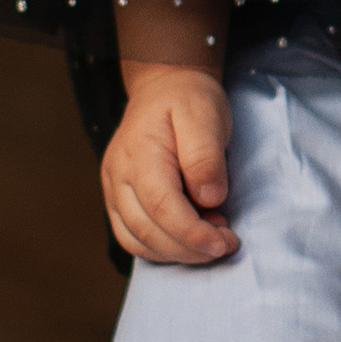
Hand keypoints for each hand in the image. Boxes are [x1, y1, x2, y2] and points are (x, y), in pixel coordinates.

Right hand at [103, 61, 236, 266]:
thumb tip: (209, 199)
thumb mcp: (206, 114)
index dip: (192, 233)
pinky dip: (162, 249)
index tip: (224, 242)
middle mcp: (118, 173)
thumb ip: (205, 156)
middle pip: (147, 230)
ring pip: (136, 241)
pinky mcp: (117, 200)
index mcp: (140, 151)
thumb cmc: (188, 99)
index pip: (161, 205)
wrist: (163, 88)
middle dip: (190, 248)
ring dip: (177, 253)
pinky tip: (190, 239)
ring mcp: (113, 189)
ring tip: (213, 237)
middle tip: (227, 242)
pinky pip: (132, 238)